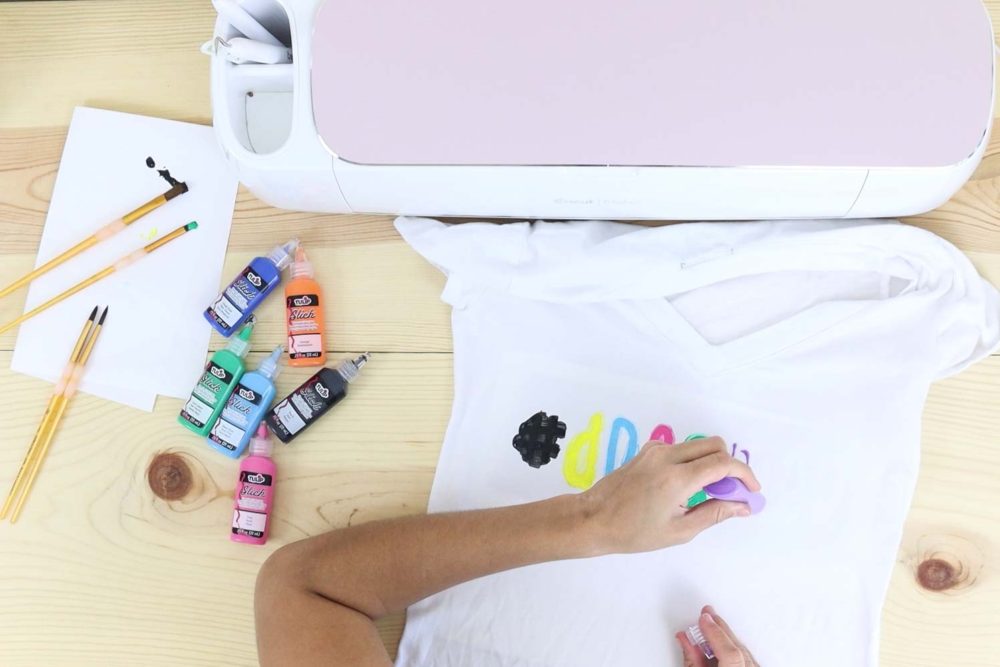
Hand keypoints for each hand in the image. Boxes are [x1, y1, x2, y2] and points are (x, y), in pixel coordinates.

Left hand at [579, 436, 760, 554]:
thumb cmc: (634, 532)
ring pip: (698, 445)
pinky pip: (681, 449)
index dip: (744, 475)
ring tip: (709, 493)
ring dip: (711, 463)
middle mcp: (667, 456)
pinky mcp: (647, 451)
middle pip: (714, 445)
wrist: (593, 519)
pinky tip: (687, 487)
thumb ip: (715, 513)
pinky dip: (693, 462)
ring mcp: (655, 450)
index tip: (752, 491)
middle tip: (732, 491)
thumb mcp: (679, 530)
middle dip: (730, 465)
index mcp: (677, 478)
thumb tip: (743, 505)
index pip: (723, 463)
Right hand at [676, 606, 758, 666]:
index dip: (715, 633)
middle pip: (737, 647)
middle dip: (719, 628)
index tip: (703, 618)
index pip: (730, 653)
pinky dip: (733, 645)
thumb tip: (686, 639)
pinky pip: (747, 655)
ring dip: (725, 635)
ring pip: (743, 649)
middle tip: (706, 613)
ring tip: (711, 623)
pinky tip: (722, 639)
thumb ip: (692, 661)